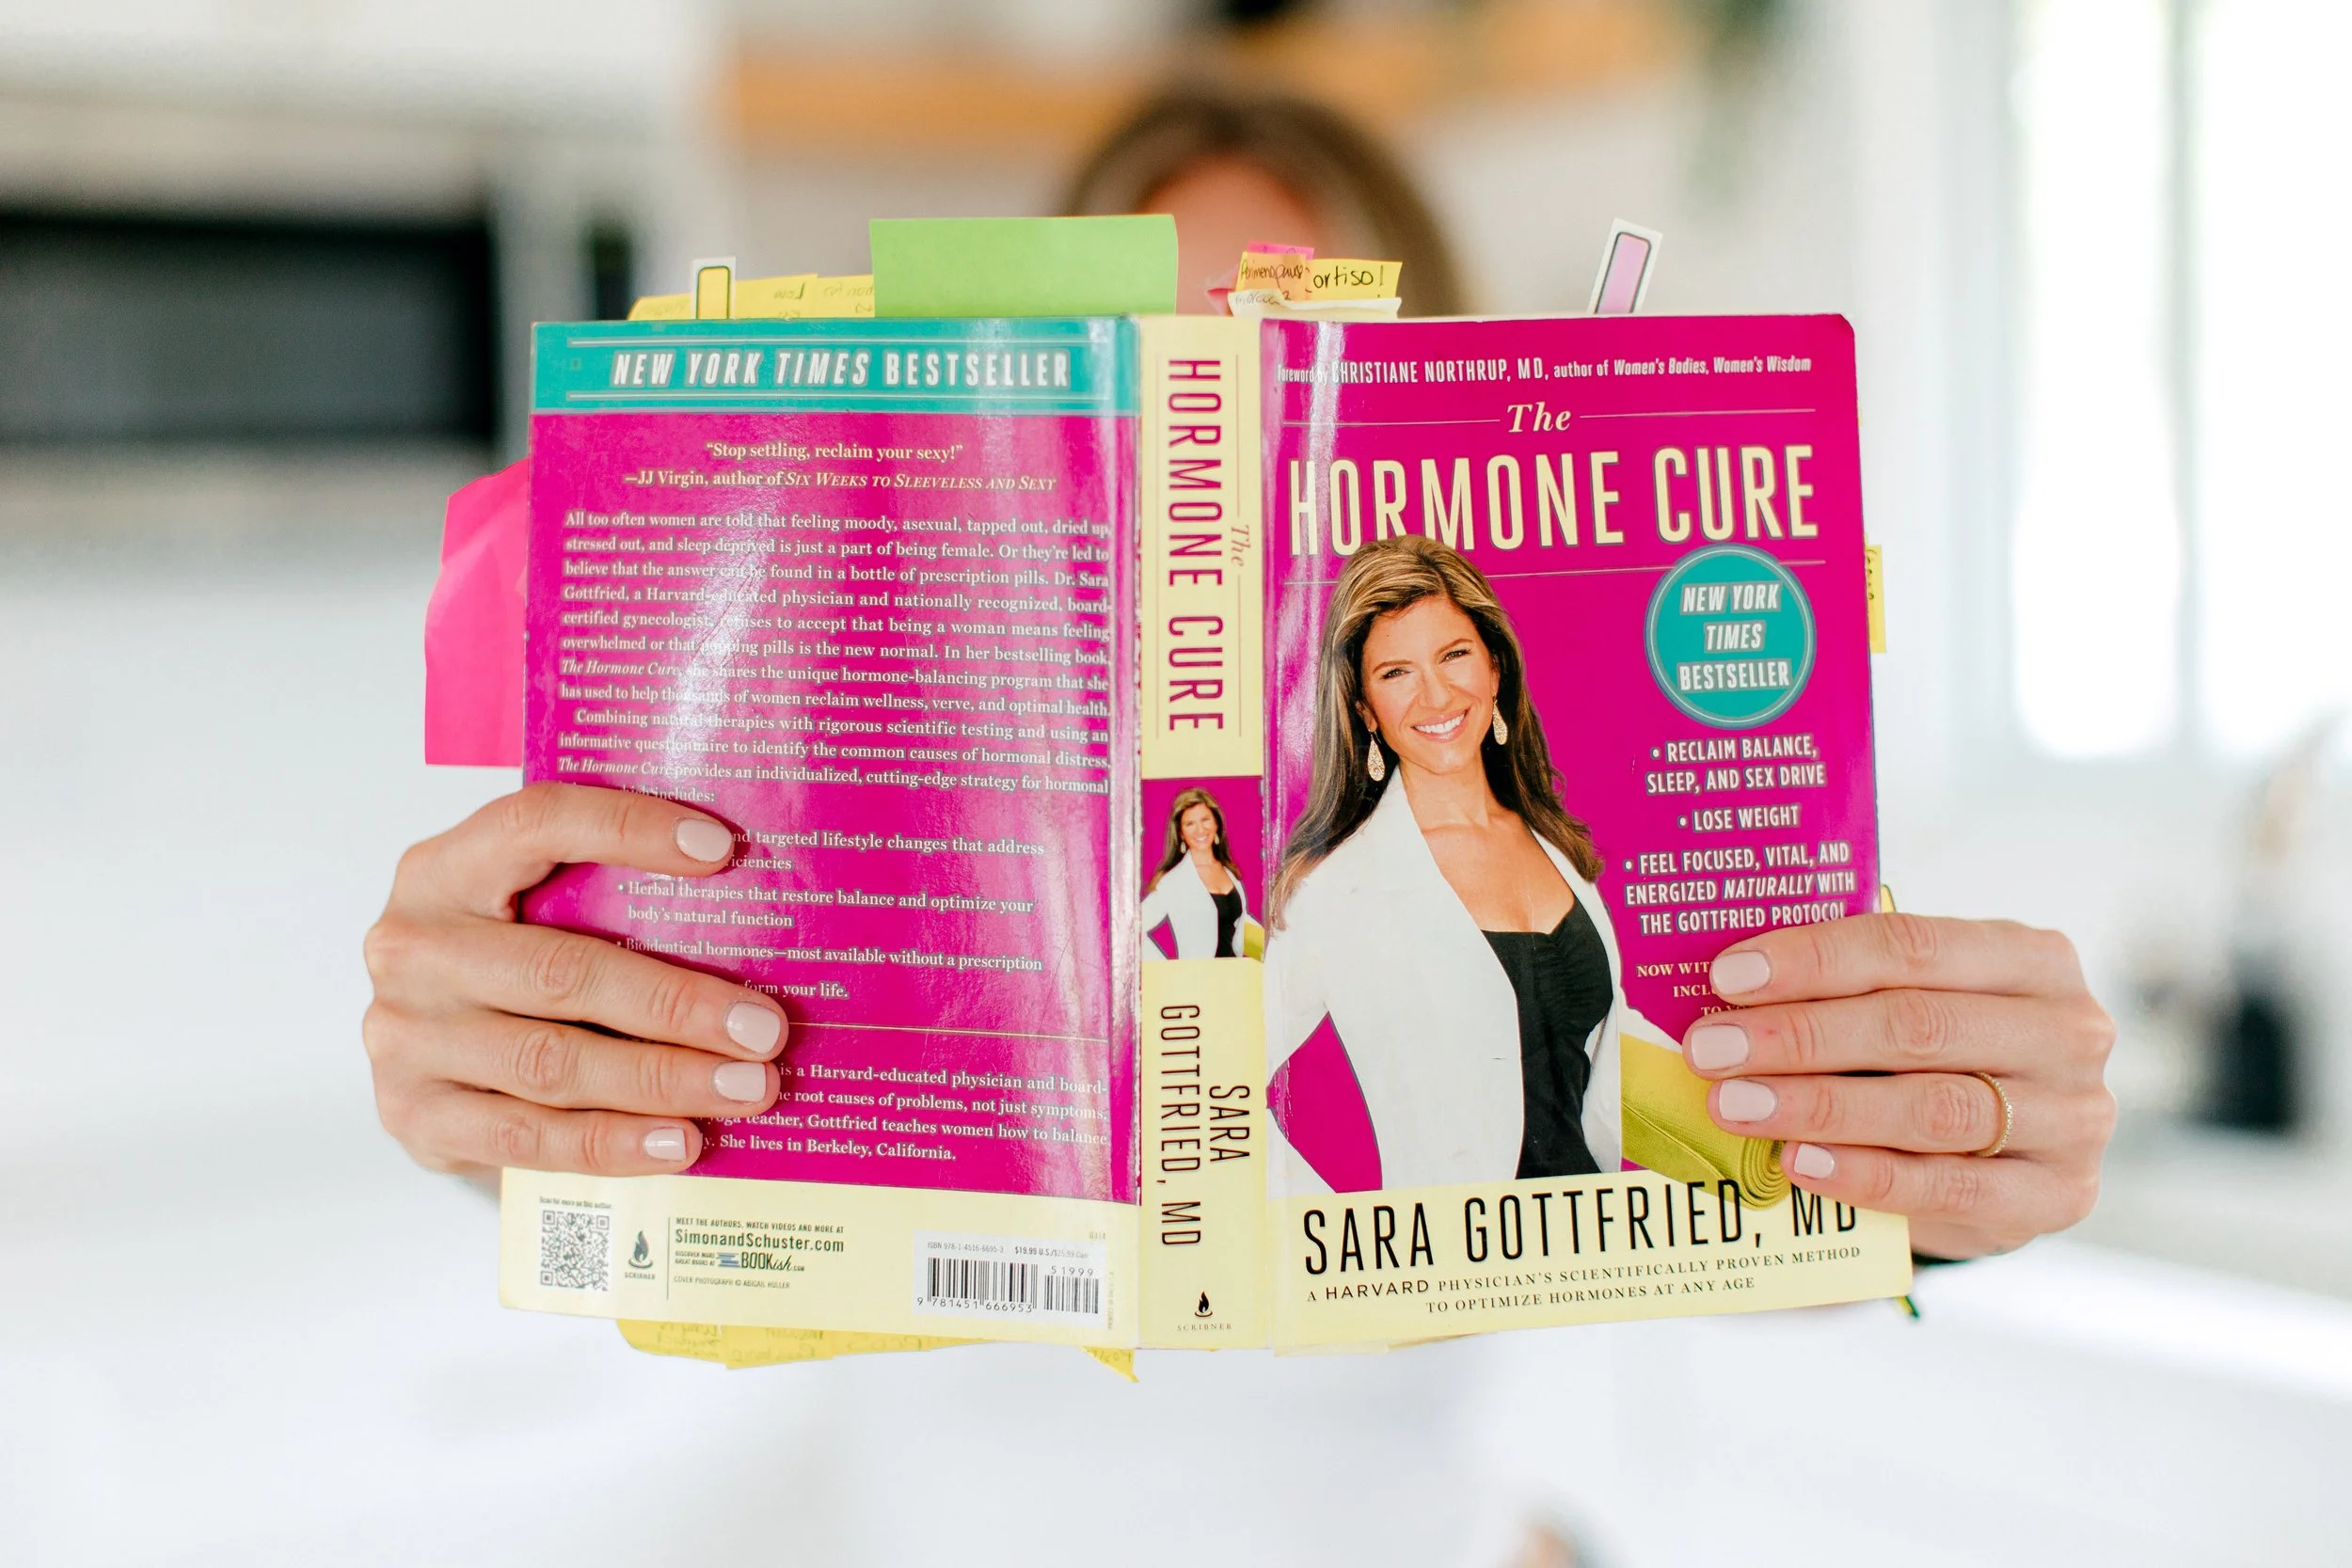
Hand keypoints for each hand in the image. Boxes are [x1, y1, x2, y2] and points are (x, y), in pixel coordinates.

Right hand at [363, 783, 787, 1178]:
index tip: (721, 850)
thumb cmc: (500, 967)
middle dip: (676, 1002)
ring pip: (552, 1062)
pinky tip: (681, 1141)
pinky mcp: (418, 1120)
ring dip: (662, 1079)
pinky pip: (530, 1138)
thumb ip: (599, 899)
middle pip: (561, 970)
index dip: (625, 828)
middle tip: (764, 1028)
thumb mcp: (524, 912)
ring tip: (745, 1088)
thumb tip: (746, 912)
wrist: (410, 1064)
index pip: (535, 826)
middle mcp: (414, 949)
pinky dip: (614, 1142)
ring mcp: (408, 1039)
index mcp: (443, 871)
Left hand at [1682, 913, 2114, 1259]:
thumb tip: (1731, 989)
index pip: (1911, 945)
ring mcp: (2074, 1118)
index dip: (1814, 959)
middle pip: (1917, 1025)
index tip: (1729, 977)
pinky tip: (1799, 1163)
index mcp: (2032, 958)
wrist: (2013, 1158)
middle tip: (1713, 1049)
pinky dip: (1866, 1175)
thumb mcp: (1915, 1003)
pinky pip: (1951, 1187)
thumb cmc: (1943, 1058)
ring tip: (1736, 1106)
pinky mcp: (2060, 1196)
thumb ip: (1853, 988)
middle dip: (1800, 1036)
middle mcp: (2069, 1031)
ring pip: (1933, 1107)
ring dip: (1820, 1106)